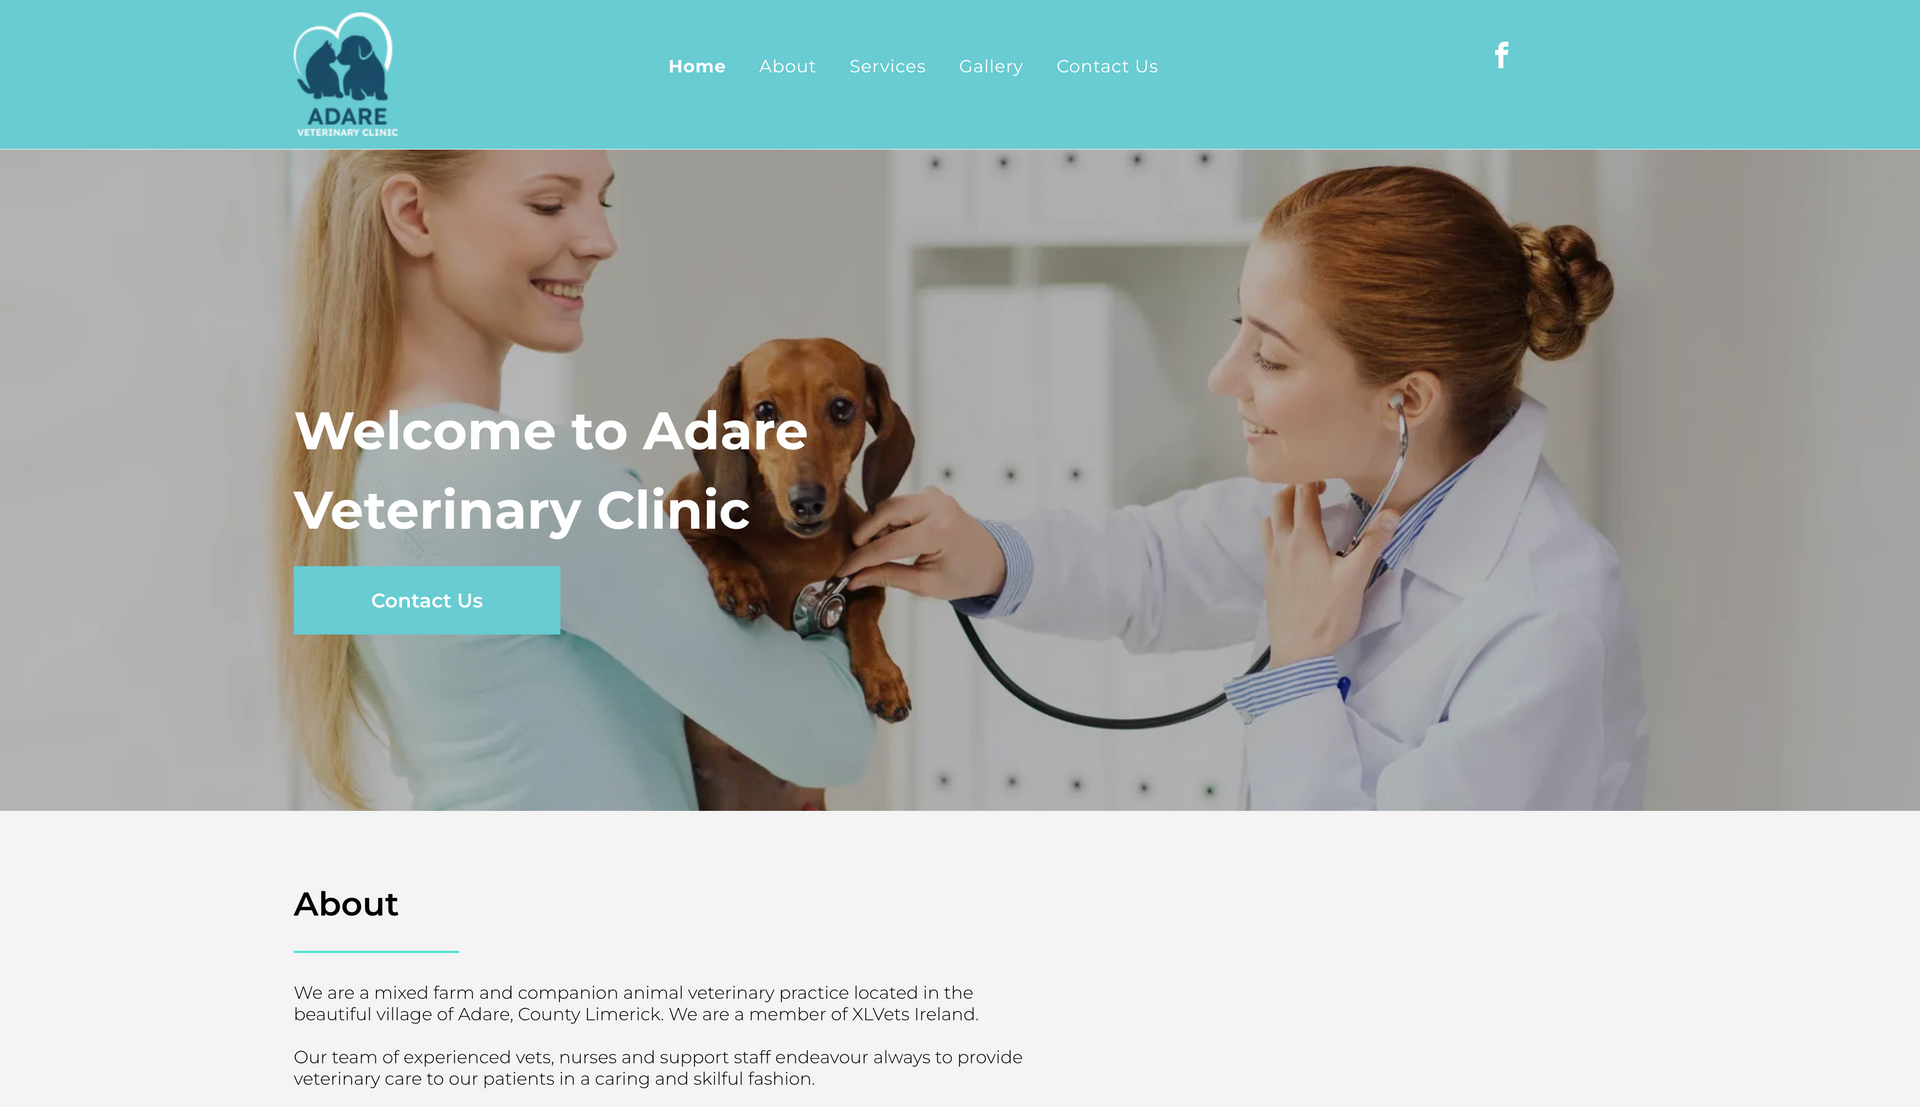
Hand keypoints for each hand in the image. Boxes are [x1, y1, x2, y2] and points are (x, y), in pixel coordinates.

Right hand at [835, 488, 1007, 598]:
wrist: (995, 560)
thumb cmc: (967, 575)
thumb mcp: (928, 585)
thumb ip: (889, 577)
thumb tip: (855, 579)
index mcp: (939, 530)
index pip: (887, 544)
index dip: (860, 559)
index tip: (842, 571)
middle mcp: (937, 505)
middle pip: (884, 512)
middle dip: (865, 534)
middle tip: (856, 557)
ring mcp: (935, 496)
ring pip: (890, 506)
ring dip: (877, 527)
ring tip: (878, 552)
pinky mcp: (932, 494)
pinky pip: (900, 504)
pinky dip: (890, 521)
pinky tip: (893, 540)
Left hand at [1262, 483, 1397, 667]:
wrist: (1298, 651)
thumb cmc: (1327, 614)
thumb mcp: (1356, 578)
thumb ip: (1373, 543)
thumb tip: (1392, 513)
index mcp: (1303, 539)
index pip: (1302, 496)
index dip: (1312, 480)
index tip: (1326, 477)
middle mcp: (1282, 545)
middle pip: (1279, 504)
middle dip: (1295, 490)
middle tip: (1316, 491)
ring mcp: (1272, 562)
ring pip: (1269, 523)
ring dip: (1282, 511)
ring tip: (1302, 515)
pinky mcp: (1270, 578)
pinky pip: (1268, 545)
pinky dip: (1277, 533)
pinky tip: (1294, 547)